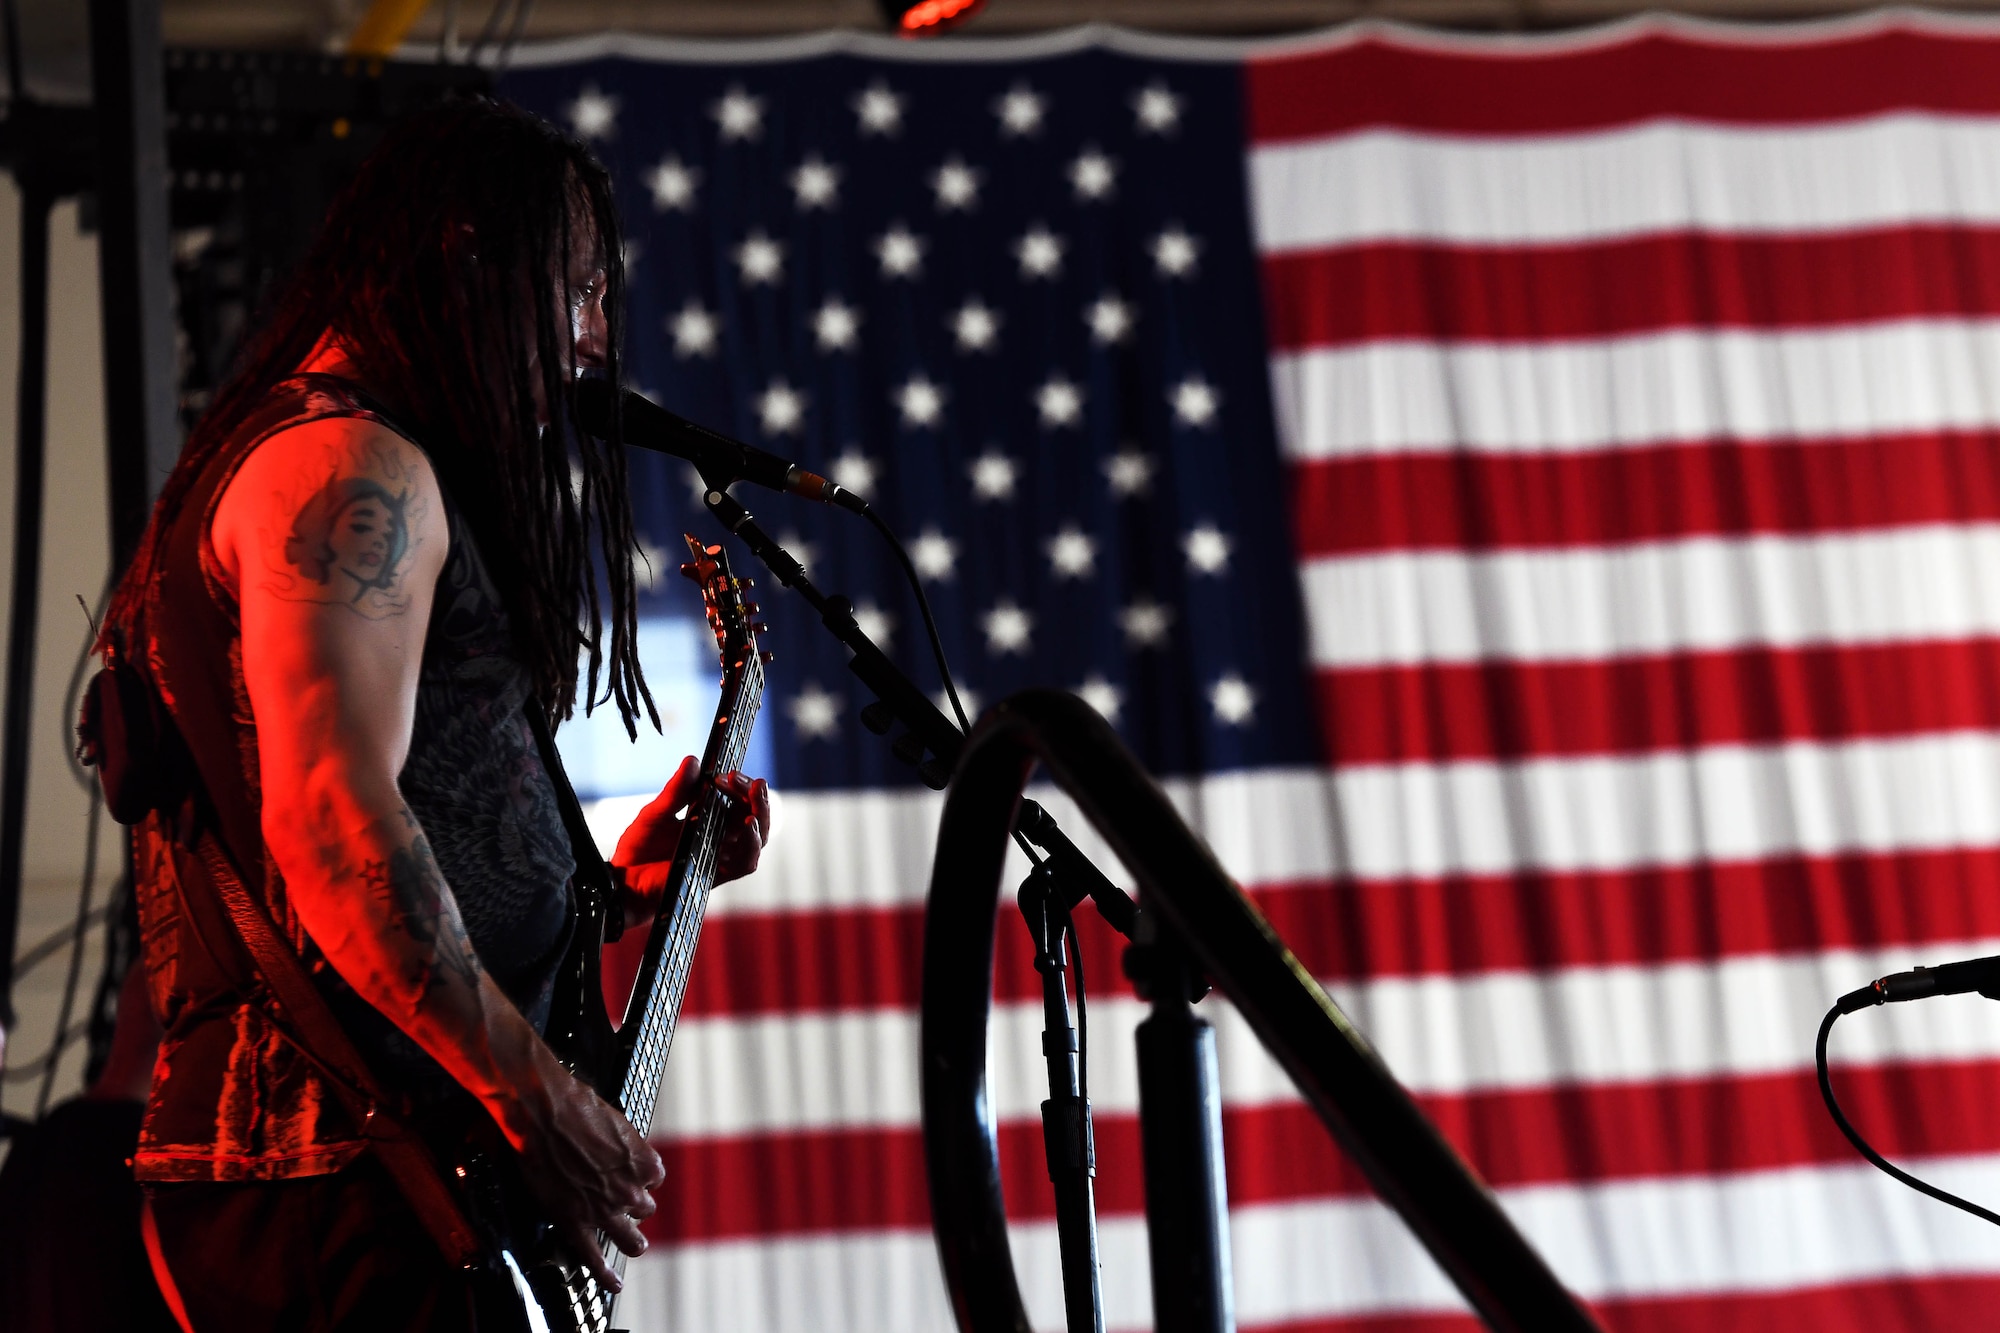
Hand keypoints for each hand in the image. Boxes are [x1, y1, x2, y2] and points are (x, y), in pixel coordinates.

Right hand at [514, 1049, 663, 1292]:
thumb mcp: (616, 1120)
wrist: (544, 1111)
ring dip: (632, 1240)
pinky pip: (593, 1257)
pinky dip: (605, 1275)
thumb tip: (619, 1149)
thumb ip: (625, 1144)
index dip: (640, 1176)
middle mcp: (631, 1188)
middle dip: (634, 1204)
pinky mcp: (576, 1221)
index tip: (630, 1173)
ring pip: (631, 1239)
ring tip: (632, 1244)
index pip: (654, 1178)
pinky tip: (613, 1284)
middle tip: (622, 1200)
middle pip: (644, 1208)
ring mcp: (604, 1209)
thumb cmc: (576, 1106)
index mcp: (644, 1161)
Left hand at [612, 757, 771, 930]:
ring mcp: (719, 858)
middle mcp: (720, 839)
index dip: (740, 786)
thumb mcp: (656, 813)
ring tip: (755, 795)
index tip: (728, 773)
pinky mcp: (715, 875)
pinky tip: (748, 826)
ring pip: (757, 839)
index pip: (738, 802)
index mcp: (709, 822)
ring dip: (761, 815)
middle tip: (744, 780)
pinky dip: (751, 845)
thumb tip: (693, 760)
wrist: (623, 881)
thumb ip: (676, 790)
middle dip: (755, 795)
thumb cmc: (638, 849)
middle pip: (755, 817)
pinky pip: (745, 864)